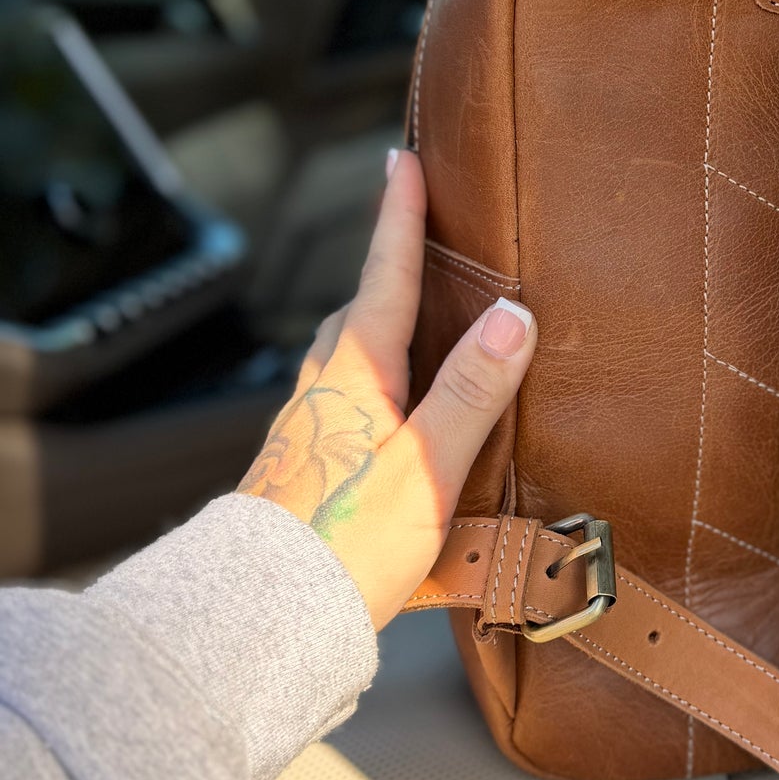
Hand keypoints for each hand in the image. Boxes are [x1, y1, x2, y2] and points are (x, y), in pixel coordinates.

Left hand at [239, 148, 534, 627]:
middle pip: (357, 314)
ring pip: (344, 363)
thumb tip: (512, 316)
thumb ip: (472, 390)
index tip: (402, 161)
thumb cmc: (347, 542)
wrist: (265, 618)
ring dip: (377, 335)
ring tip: (417, 333)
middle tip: (411, 239)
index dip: (398, 218)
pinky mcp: (305, 476)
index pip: (384, 276)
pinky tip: (393, 423)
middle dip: (385, 273)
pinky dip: (373, 392)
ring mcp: (307, 434)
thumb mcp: (429, 463)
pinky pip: (343, 409)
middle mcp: (321, 392)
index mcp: (354, 373)